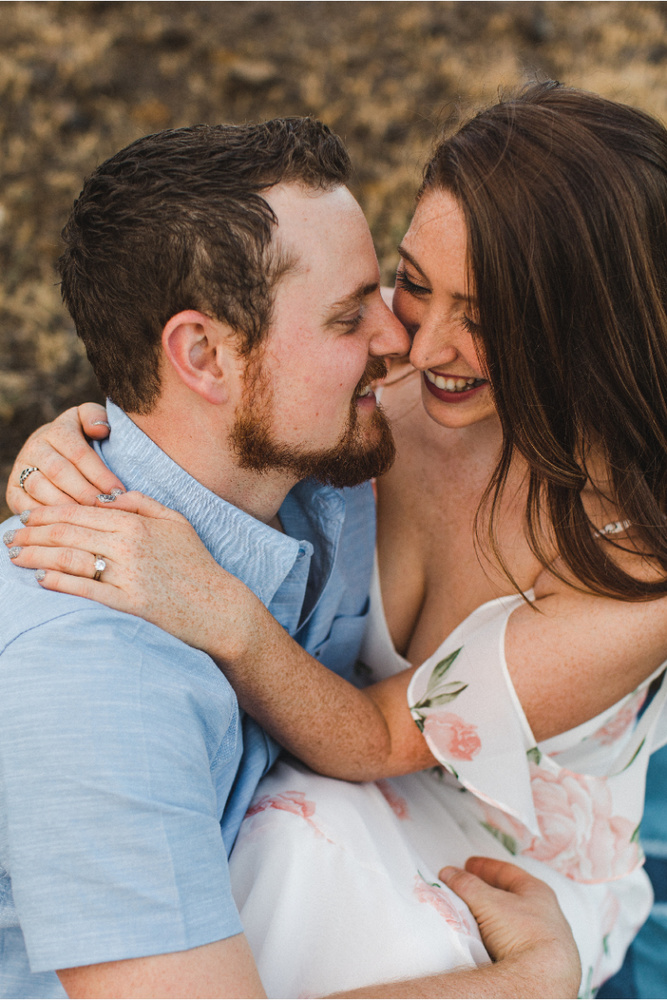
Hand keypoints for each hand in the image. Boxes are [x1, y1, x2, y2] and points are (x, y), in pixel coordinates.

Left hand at [5, 491, 255, 658]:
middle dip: (32, 534)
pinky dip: (60, 584)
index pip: (80, 513)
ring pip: (71, 560)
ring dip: (37, 557)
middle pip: (68, 534)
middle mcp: (129, 546)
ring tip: (15, 557)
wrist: (218, 607)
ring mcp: (128, 575)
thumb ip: (141, 503)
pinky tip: (41, 580)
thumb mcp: (175, 521)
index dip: (47, 514)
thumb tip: (107, 497)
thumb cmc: (197, 564)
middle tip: (9, 537)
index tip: (26, 517)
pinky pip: (87, 590)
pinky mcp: (129, 603)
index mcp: (136, 523)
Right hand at [6, 403, 123, 513]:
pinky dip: (44, 516)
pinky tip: (65, 524)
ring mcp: (21, 469)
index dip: (100, 474)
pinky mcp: (13, 490)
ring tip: (88, 518)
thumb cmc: (82, 440)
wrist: (51, 451)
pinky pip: (25, 505)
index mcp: (57, 430)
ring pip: (40, 489)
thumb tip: (100, 429)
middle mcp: (35, 447)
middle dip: (85, 493)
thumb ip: (96, 417)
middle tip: (104, 508)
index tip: (118, 491)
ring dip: (65, 506)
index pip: (79, 453)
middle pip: (60, 472)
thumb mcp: (89, 421)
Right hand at [441, 857, 580, 996]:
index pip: (508, 872)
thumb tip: (450, 873)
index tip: (469, 865)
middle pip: (513, 897)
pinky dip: (501, 939)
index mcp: (538, 892)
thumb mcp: (487, 901)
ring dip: (496, 918)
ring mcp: (547, 941)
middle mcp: (547, 914)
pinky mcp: (541, 964)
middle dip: (490, 892)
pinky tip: (489, 944)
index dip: (486, 867)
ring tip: (475, 917)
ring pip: (516, 922)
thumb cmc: (521, 933)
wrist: (541, 980)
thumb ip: (467, 885)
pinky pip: (516, 944)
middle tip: (469, 889)